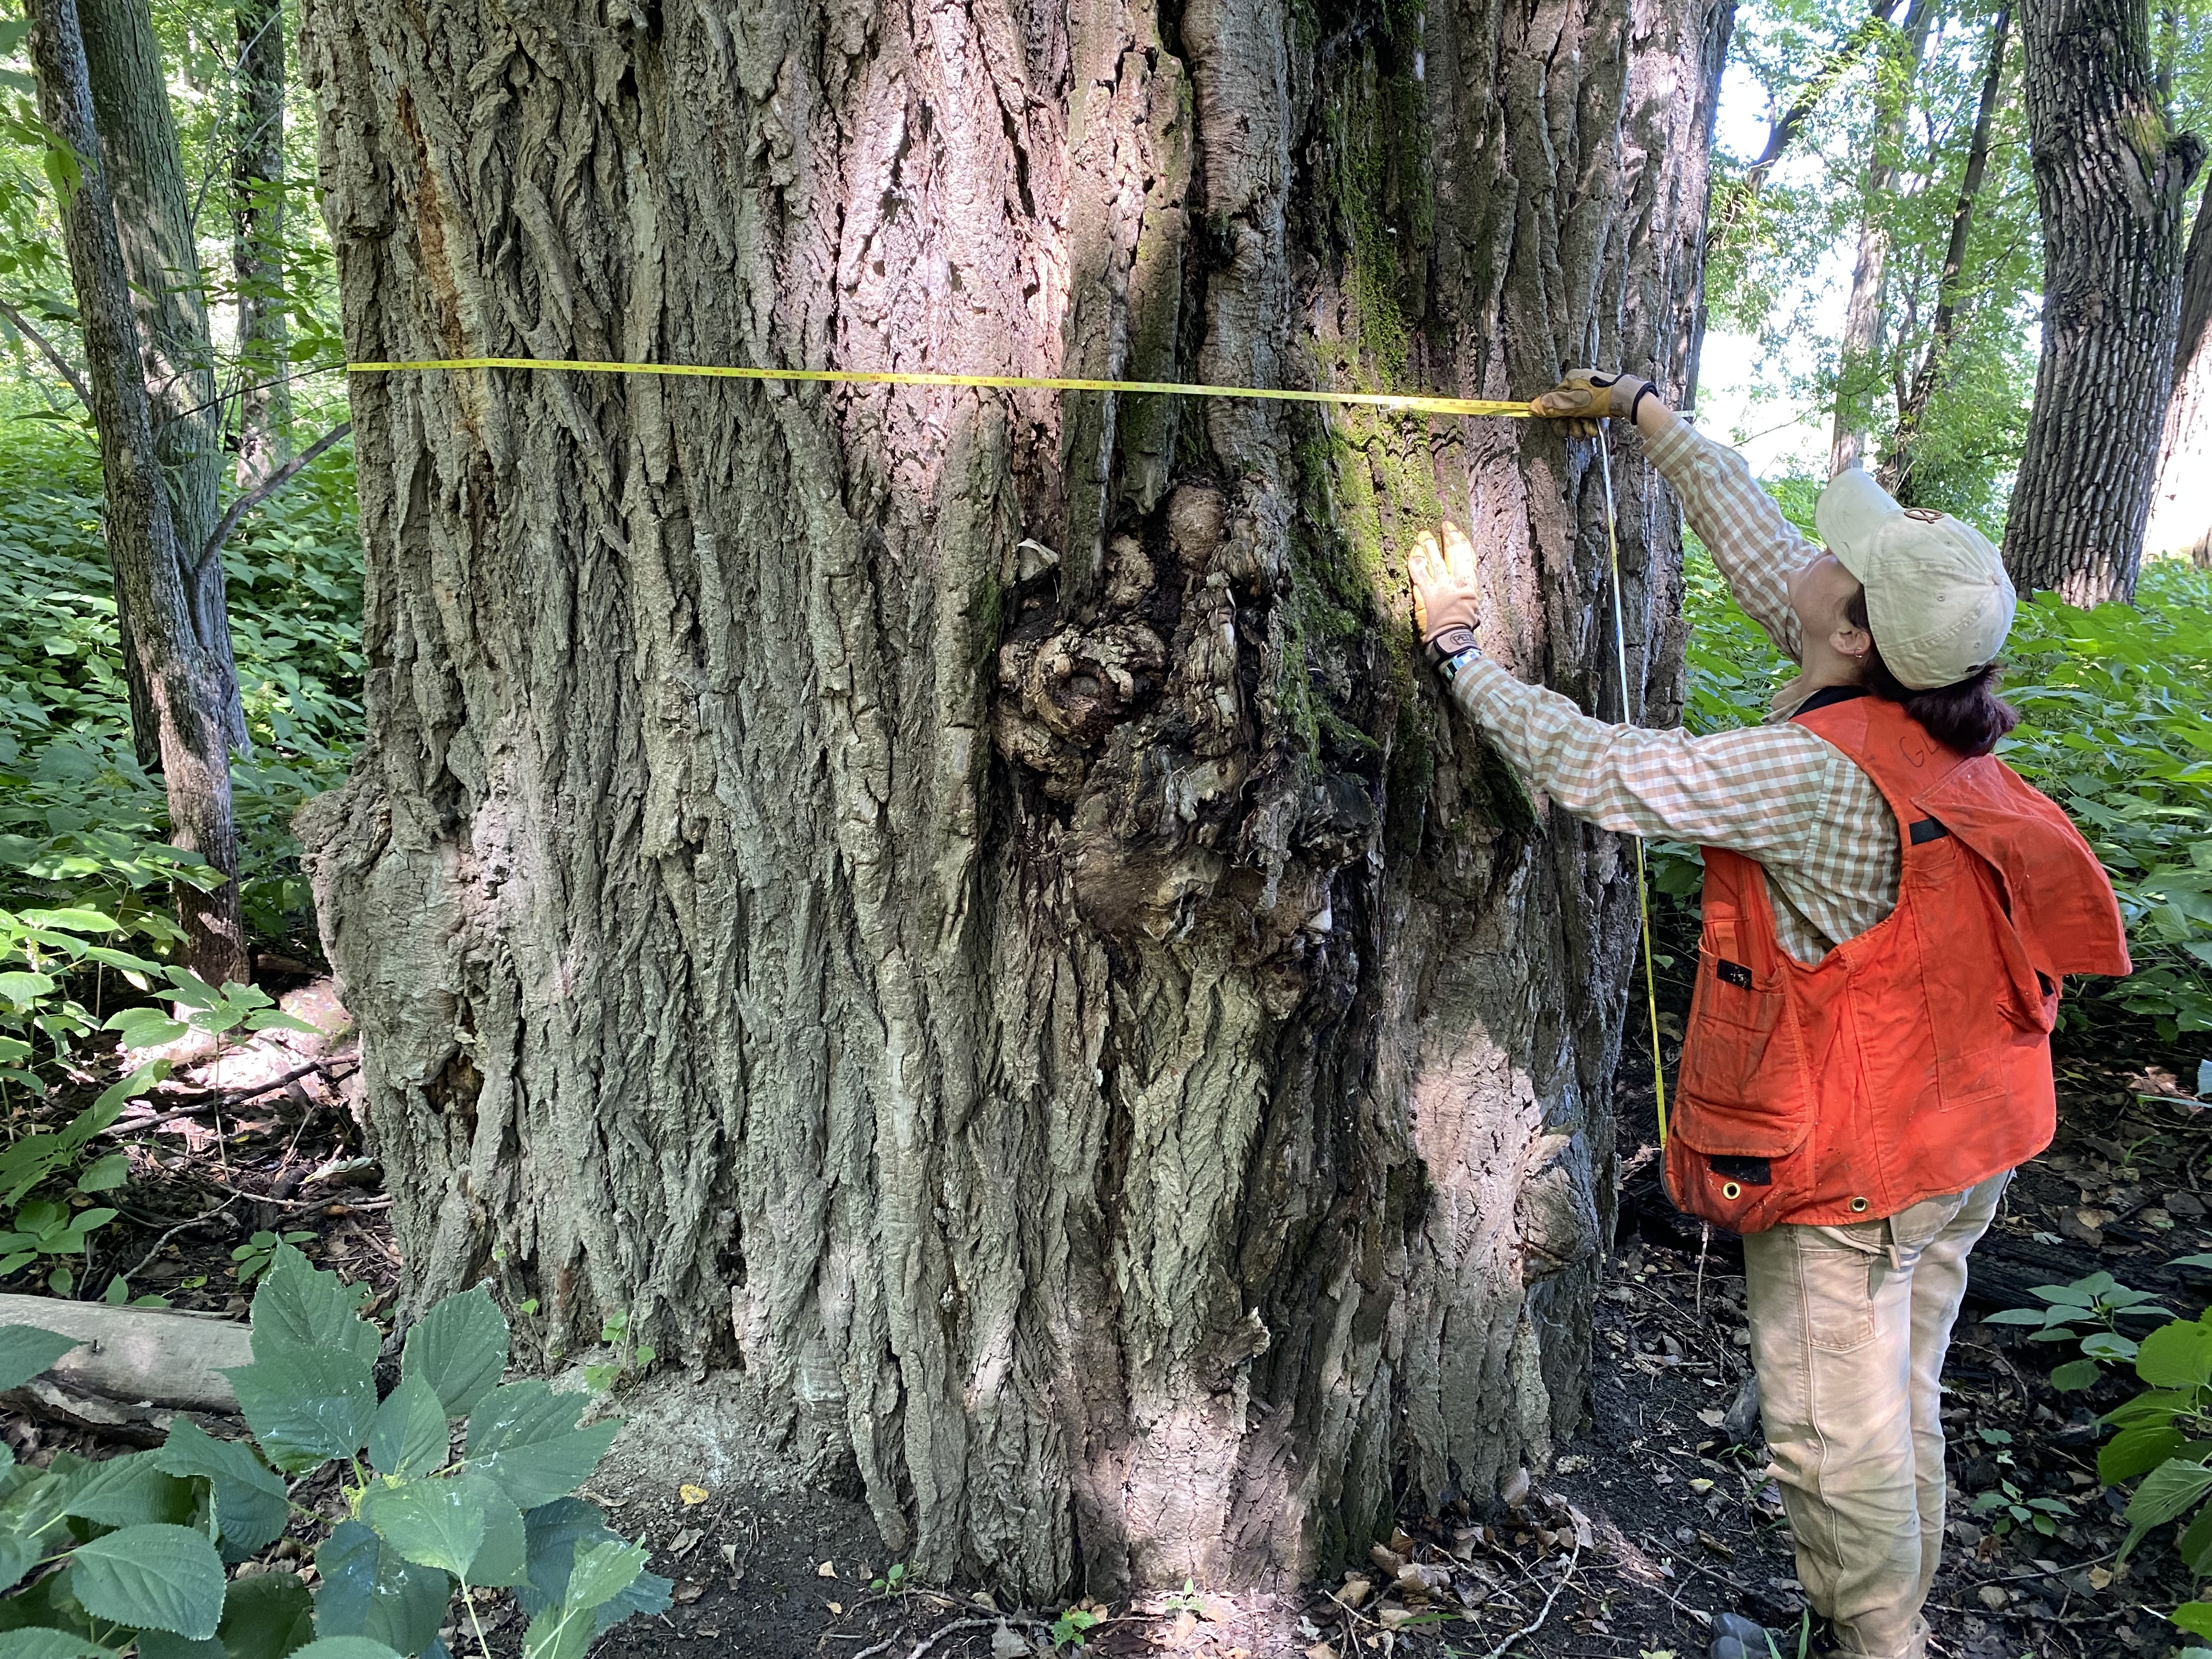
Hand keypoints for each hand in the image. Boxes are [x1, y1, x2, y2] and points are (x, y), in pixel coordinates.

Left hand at [1409, 520, 1481, 661]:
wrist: (1452, 637)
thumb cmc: (1465, 625)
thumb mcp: (1473, 605)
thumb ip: (1468, 589)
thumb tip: (1464, 578)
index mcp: (1469, 584)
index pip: (1467, 557)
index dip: (1461, 541)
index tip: (1456, 531)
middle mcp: (1455, 582)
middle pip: (1452, 555)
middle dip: (1448, 538)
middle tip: (1444, 525)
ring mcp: (1440, 587)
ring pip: (1434, 562)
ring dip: (1430, 547)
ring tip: (1424, 536)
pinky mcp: (1426, 595)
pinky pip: (1419, 576)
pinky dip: (1416, 565)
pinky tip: (1412, 555)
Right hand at [1529, 368, 1651, 435]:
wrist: (1626, 397)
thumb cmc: (1598, 397)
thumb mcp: (1572, 403)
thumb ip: (1551, 405)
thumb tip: (1532, 406)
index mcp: (1570, 380)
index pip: (1555, 400)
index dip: (1557, 417)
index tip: (1561, 428)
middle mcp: (1580, 383)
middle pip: (1567, 409)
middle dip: (1571, 425)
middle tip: (1576, 434)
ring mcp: (1591, 391)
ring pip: (1579, 413)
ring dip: (1582, 426)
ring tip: (1589, 432)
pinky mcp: (1601, 399)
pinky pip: (1591, 413)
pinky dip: (1592, 422)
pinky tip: (1596, 427)